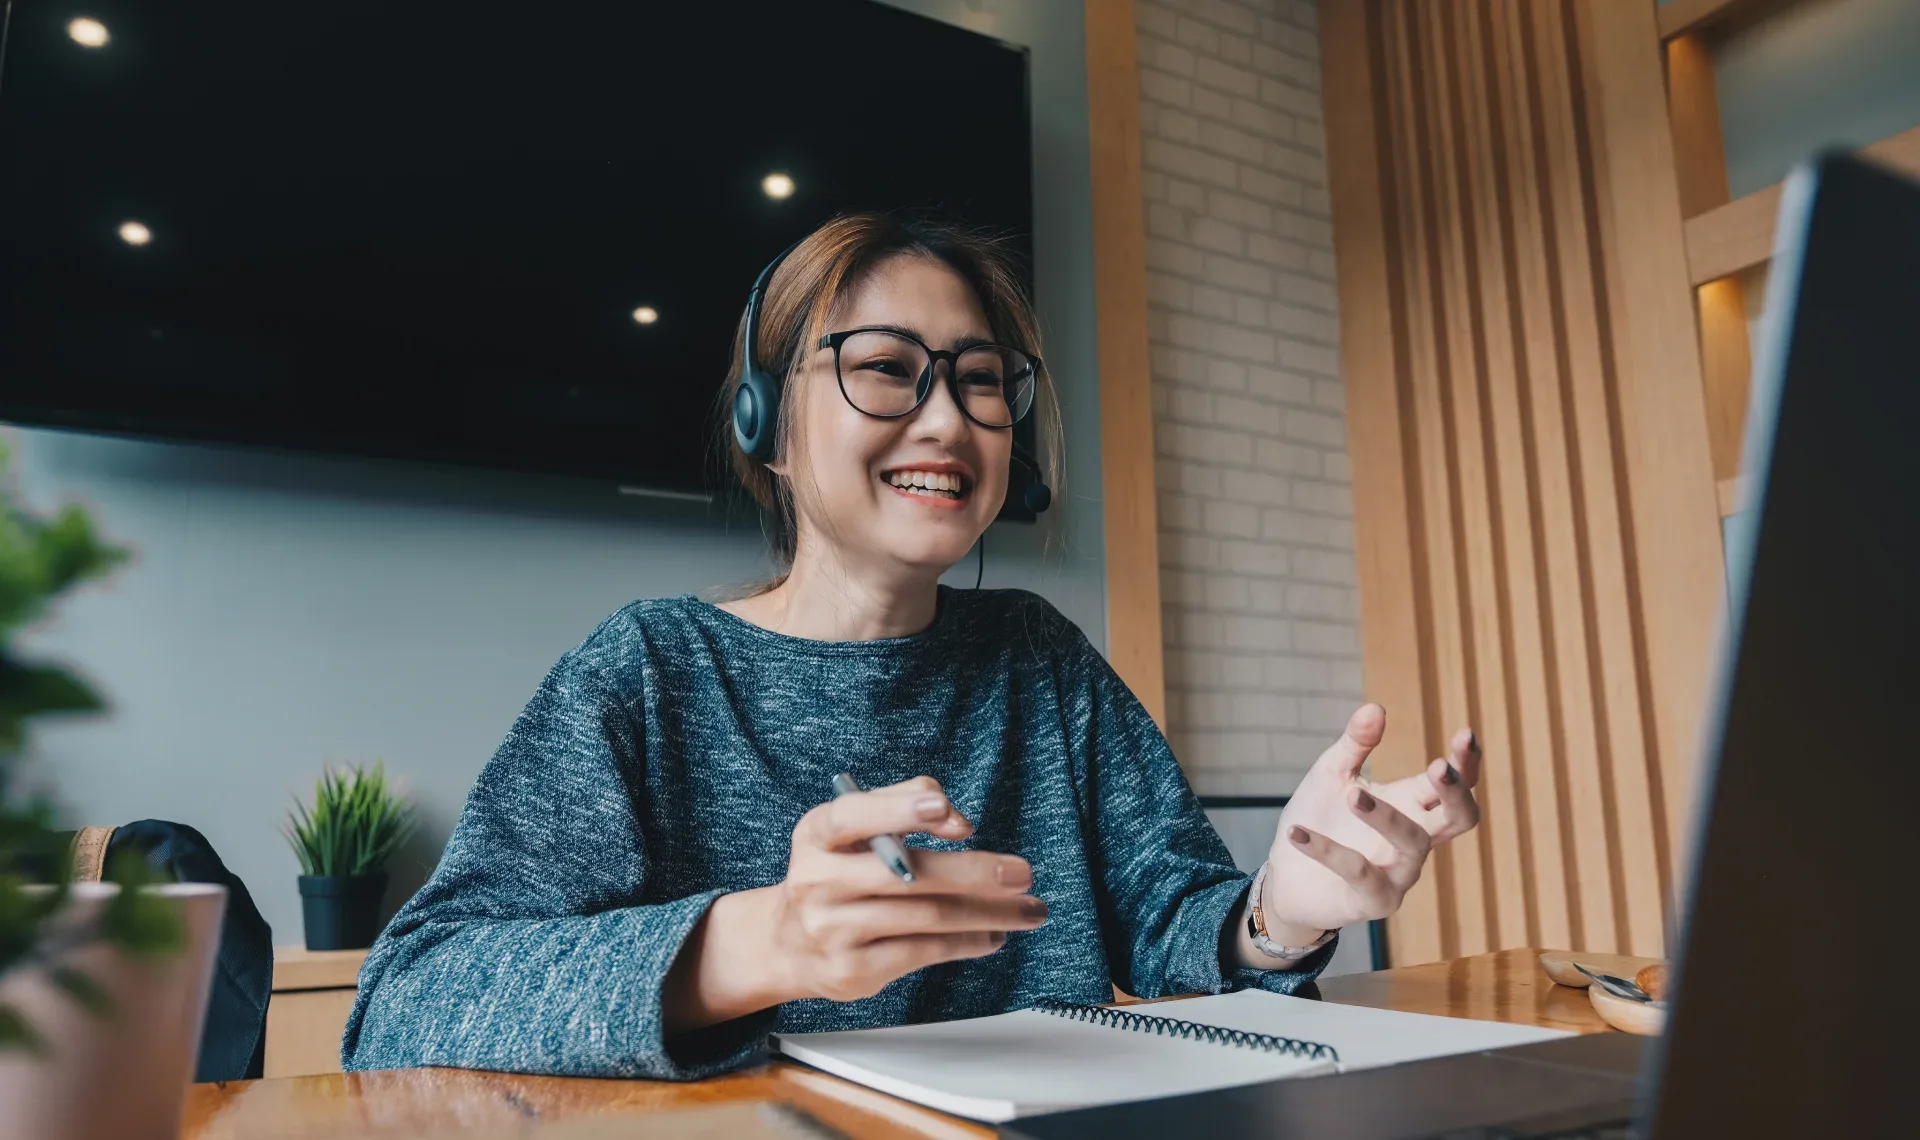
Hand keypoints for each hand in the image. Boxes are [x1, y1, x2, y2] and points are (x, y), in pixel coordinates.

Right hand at [666, 775, 1047, 1030]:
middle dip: (973, 872)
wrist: (790, 942)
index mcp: (817, 836)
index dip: (899, 810)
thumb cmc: (839, 870)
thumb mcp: (855, 827)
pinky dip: (968, 942)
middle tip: (1022, 872)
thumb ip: (903, 802)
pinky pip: (923, 952)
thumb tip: (956, 818)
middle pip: (906, 875)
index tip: (947, 811)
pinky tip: (995, 934)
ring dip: (988, 913)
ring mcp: (833, 930)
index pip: (853, 816)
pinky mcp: (853, 970)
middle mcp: (818, 882)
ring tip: (1028, 908)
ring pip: (927, 917)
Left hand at [1260, 705, 1480, 933]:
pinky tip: (1297, 832)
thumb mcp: (1333, 775)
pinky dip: (1327, 850)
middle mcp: (1415, 840)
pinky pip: (1359, 873)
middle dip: (1455, 793)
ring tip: (1352, 794)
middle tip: (1438, 766)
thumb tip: (1375, 707)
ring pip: (1414, 844)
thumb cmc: (1321, 819)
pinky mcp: (1374, 902)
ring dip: (1386, 816)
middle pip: (1460, 818)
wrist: (1288, 874)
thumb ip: (1355, 745)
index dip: (1466, 763)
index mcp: (1413, 805)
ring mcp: (1399, 874)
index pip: (1456, 784)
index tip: (1464, 735)